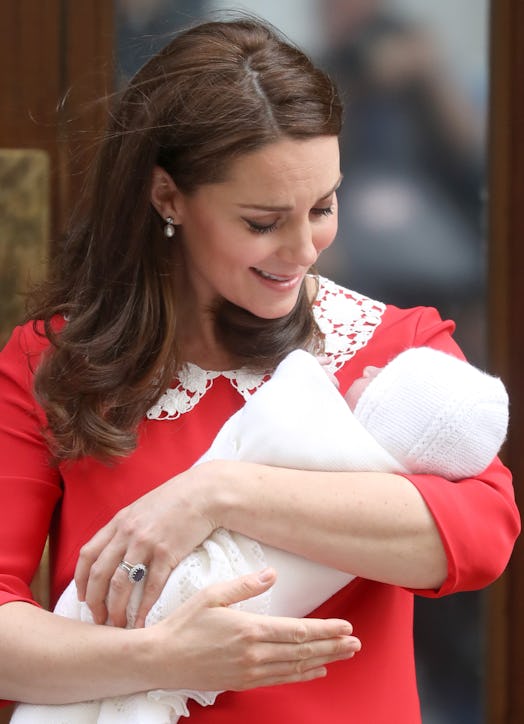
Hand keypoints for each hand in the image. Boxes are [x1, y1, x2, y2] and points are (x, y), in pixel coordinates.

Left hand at [74, 462, 217, 627]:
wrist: (203, 493)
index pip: (88, 555)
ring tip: (117, 625)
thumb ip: (126, 527)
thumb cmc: (175, 500)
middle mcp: (127, 533)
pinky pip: (151, 586)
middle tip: (98, 619)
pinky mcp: (167, 553)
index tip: (83, 598)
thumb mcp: (142, 508)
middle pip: (99, 574)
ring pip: (121, 584)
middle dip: (95, 602)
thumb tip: (116, 550)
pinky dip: (143, 608)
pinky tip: (141, 621)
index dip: (80, 580)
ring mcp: (146, 543)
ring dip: (116, 609)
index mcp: (118, 522)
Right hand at [146, 568, 361, 691]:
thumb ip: (245, 585)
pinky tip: (315, 670)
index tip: (346, 627)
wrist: (160, 659)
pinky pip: (280, 679)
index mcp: (249, 628)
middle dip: (333, 647)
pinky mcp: (243, 681)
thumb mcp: (213, 594)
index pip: (298, 631)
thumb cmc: (184, 623)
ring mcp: (249, 671)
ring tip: (344, 655)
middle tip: (356, 643)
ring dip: (324, 661)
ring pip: (296, 667)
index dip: (325, 630)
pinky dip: (302, 674)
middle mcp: (254, 653)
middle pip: (303, 651)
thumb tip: (272, 574)